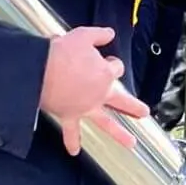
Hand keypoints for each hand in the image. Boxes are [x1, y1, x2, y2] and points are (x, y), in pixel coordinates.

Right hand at [39, 27, 149, 154]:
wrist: (42, 70)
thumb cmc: (62, 52)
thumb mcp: (83, 35)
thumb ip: (99, 34)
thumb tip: (109, 33)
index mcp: (105, 74)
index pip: (115, 68)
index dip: (111, 64)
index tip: (105, 60)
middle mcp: (100, 94)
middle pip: (122, 101)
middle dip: (134, 107)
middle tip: (144, 113)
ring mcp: (86, 107)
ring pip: (107, 123)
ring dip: (119, 135)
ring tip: (131, 143)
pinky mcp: (70, 115)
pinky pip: (72, 132)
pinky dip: (72, 142)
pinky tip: (74, 151)